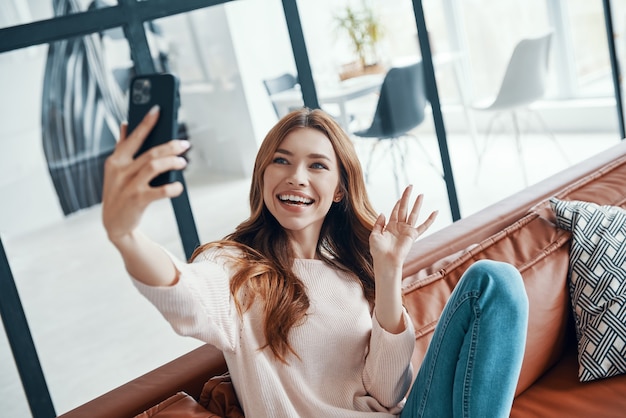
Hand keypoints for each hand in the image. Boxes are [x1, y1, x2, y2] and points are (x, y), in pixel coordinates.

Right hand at [102, 106, 188, 245]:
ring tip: (183, 162)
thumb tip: (125, 124)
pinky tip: (178, 186)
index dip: (145, 123)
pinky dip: (172, 187)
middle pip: (150, 152)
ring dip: (172, 162)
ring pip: (154, 166)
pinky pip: (160, 191)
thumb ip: (121, 148)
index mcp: (115, 161)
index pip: (132, 138)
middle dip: (170, 145)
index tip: (157, 109)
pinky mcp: (137, 200)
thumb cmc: (119, 193)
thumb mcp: (115, 170)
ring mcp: (128, 185)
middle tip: (184, 143)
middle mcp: (120, 171)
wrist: (115, 224)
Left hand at [369, 185, 437, 271]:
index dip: (397, 203)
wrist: (385, 261)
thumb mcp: (374, 235)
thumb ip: (378, 223)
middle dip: (406, 197)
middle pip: (404, 208)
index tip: (400, 197)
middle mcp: (399, 227)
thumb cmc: (378, 251)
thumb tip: (383, 213)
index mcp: (390, 227)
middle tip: (410, 186)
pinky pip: (424, 226)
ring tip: (421, 194)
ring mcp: (407, 230)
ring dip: (417, 204)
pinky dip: (430, 219)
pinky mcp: (413, 235)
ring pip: (413, 213)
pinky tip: (436, 212)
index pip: (395, 211)